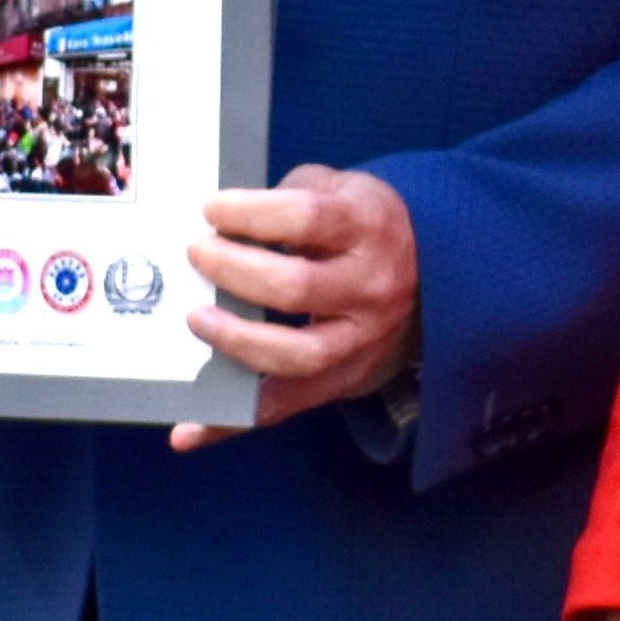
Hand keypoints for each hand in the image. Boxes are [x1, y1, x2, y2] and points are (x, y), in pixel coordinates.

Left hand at [171, 163, 416, 446]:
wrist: (430, 275)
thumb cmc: (361, 226)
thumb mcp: (339, 191)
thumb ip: (287, 198)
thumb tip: (217, 223)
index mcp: (369, 227)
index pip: (307, 217)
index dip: (253, 213)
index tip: (212, 209)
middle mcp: (372, 286)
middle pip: (297, 287)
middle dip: (235, 271)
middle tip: (198, 255)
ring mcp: (362, 339)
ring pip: (298, 354)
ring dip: (238, 341)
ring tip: (196, 319)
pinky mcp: (344, 379)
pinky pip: (285, 405)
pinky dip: (233, 420)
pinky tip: (189, 429)